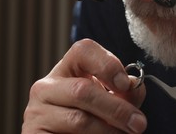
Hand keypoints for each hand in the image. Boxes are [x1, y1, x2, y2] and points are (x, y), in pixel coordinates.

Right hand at [22, 39, 146, 133]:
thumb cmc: (94, 119)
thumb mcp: (114, 100)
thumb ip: (126, 92)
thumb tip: (134, 88)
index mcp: (68, 69)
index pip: (83, 50)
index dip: (108, 64)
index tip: (126, 84)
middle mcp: (47, 86)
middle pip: (83, 89)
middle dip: (117, 108)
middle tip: (139, 123)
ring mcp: (36, 112)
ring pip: (79, 120)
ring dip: (108, 130)